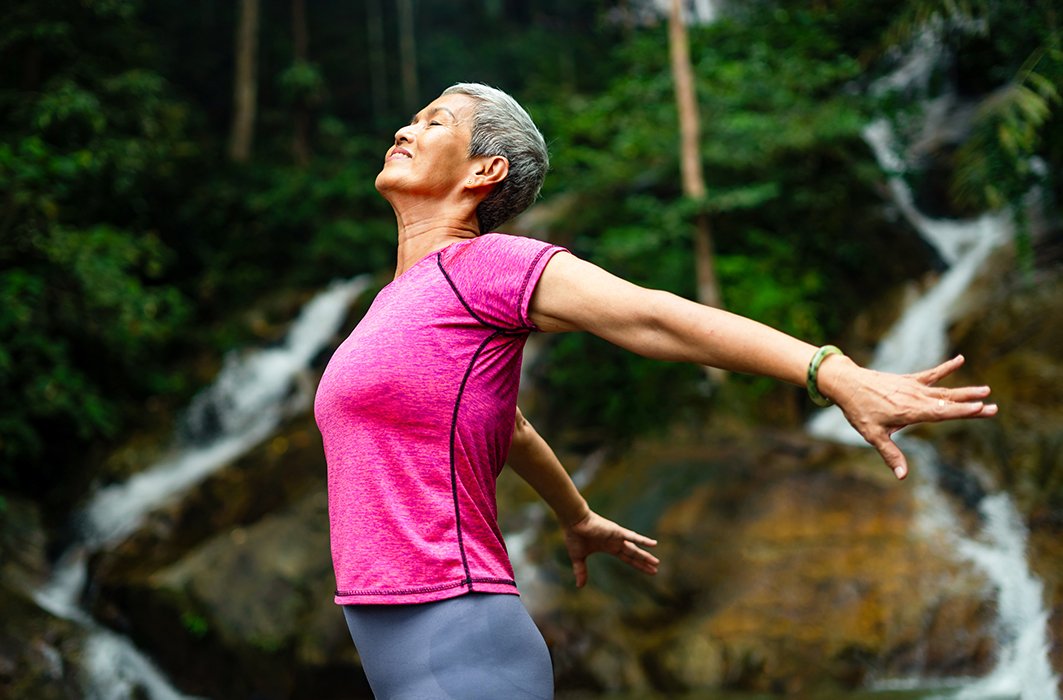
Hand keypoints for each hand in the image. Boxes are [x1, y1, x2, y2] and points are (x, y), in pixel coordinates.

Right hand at [562, 510, 658, 587]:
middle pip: (633, 554)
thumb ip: (581, 571)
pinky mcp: (617, 532)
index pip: (626, 558)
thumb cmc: (574, 535)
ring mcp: (617, 537)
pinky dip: (643, 540)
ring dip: (645, 556)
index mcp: (609, 547)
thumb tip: (580, 586)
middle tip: (655, 569)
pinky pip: (632, 537)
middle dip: (644, 562)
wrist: (573, 522)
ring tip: (656, 563)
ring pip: (634, 548)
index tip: (646, 571)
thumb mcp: (578, 557)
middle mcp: (616, 542)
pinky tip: (653, 544)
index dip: (636, 565)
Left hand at [826, 354, 997, 479]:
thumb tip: (902, 476)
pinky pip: (931, 374)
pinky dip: (946, 368)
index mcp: (910, 411)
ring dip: (965, 391)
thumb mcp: (873, 435)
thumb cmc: (858, 411)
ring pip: (944, 389)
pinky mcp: (908, 379)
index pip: (942, 413)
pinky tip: (960, 360)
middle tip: (993, 406)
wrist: (846, 383)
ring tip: (985, 390)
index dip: (962, 411)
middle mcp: (915, 397)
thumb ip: (891, 454)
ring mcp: (913, 387)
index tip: (982, 409)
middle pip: (948, 402)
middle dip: (971, 405)